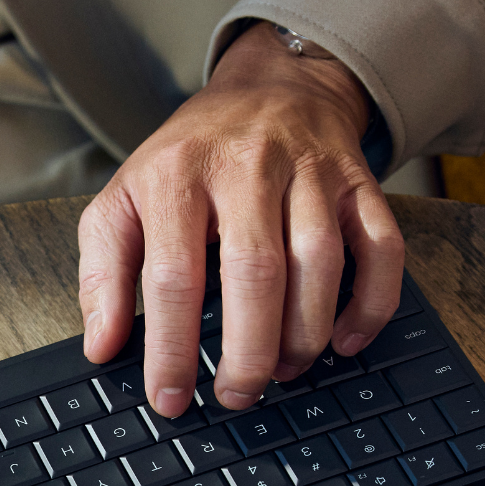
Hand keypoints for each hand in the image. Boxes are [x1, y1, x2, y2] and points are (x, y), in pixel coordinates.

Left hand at [78, 19, 403, 415]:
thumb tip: (102, 347)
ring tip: (284, 372)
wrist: (269, 86)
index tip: (170, 399)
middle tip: (237, 397)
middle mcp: (247, 168)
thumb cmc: (186, 160)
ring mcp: (310, 172)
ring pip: (320, 261)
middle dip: (248, 350)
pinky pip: (381, 246)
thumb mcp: (122, 201)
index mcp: (177, 177)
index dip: (171, 348)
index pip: (174, 276)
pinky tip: (346, 341)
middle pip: (255, 272)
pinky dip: (371, 302)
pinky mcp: (359, 182)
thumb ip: (102, 273)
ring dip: (306, 332)